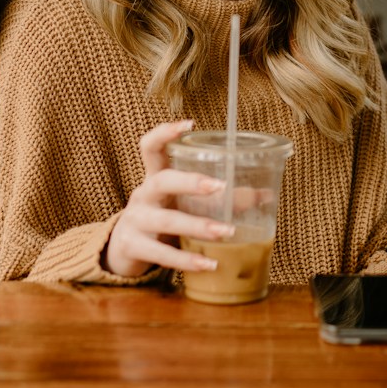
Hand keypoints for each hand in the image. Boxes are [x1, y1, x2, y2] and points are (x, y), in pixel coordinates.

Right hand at [103, 120, 235, 277]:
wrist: (121, 252)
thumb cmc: (161, 219)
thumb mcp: (182, 204)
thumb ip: (219, 199)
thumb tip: (265, 195)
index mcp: (154, 177)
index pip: (150, 147)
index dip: (165, 132)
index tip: (189, 123)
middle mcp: (143, 195)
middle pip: (162, 181)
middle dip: (190, 182)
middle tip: (220, 186)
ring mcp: (135, 221)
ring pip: (167, 220)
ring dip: (198, 226)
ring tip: (227, 232)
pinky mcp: (133, 247)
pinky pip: (162, 253)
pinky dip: (187, 260)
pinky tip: (209, 264)